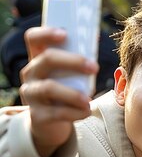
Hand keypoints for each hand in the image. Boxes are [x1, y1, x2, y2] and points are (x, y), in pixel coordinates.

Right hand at [19, 26, 97, 156]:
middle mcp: (31, 73)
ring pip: (49, 88)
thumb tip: (96, 46)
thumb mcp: (67, 76)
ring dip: (72, 93)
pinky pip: (56, 112)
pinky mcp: (38, 115)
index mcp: (38, 59)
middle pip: (47, 59)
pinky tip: (86, 111)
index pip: (33, 38)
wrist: (50, 123)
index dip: (46, 33)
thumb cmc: (65, 91)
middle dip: (73, 61)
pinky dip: (75, 112)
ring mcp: (31, 94)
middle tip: (94, 68)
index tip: (65, 34)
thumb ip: (77, 64)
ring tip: (88, 99)